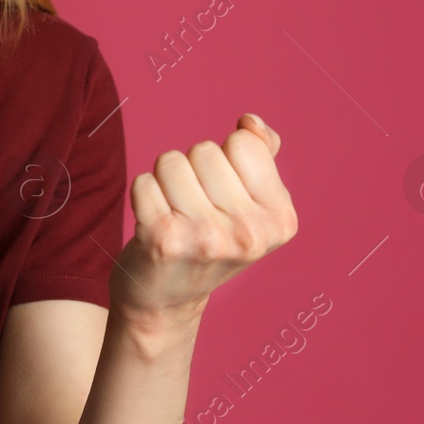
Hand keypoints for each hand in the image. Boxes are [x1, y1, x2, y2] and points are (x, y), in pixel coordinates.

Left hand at [109, 113, 296, 332]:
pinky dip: (142, 195)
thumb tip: (250, 122)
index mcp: (281, 220)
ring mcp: (207, 239)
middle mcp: (250, 234)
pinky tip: (152, 225)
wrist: (165, 301)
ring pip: (170, 161)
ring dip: (164, 182)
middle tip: (193, 212)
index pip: (243, 142)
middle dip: (192, 171)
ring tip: (174, 216)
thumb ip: (260, 156)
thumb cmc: (208, 242)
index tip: (221, 197)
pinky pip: (142, 181)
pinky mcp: (164, 240)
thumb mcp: (249, 205)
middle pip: (204, 150)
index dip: (224, 161)